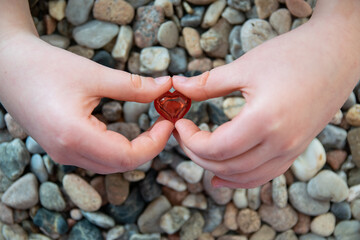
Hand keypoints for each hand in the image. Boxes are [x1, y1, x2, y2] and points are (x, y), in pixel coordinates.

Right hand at [0, 34, 172, 173]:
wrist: (8, 67)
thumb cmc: (46, 67)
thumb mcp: (94, 75)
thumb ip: (134, 86)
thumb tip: (165, 87)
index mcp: (74, 136)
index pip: (127, 157)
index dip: (154, 143)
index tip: (168, 123)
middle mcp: (67, 153)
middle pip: (120, 164)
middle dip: (148, 147)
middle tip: (164, 123)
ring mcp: (62, 154)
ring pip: (109, 165)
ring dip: (135, 150)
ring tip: (152, 128)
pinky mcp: (61, 149)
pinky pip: (97, 159)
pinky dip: (118, 149)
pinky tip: (129, 133)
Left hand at [173, 3, 359, 187]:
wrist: (336, 54)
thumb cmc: (293, 55)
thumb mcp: (244, 67)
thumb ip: (207, 83)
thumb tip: (178, 86)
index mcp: (264, 121)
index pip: (216, 148)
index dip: (190, 140)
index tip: (180, 125)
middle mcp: (280, 143)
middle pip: (227, 166)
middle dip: (198, 155)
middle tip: (184, 138)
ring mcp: (291, 150)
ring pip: (245, 177)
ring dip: (217, 170)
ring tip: (198, 155)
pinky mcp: (296, 149)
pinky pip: (264, 175)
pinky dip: (241, 178)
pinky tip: (224, 175)